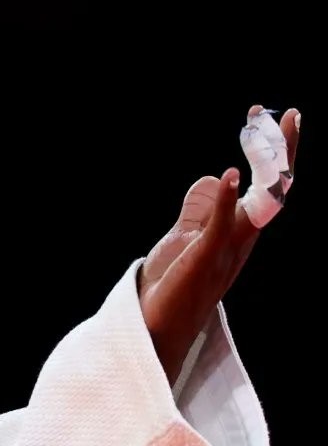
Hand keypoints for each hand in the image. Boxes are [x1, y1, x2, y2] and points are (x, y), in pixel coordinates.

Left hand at [140, 105, 299, 378]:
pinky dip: (226, 201)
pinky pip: (219, 227)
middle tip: (287, 113)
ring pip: (256, 205)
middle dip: (279, 152)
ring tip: (266, 129)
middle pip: (272, 191)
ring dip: (262, 167)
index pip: (264, 188)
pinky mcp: (203, 259)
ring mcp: (225, 250)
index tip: (271, 118)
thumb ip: (201, 211)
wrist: (158, 333)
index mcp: (238, 234)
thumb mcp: (186, 239)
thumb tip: (218, 177)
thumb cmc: (171, 288)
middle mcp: (240, 240)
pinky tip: (230, 174)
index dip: (271, 154)